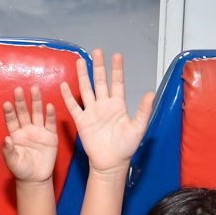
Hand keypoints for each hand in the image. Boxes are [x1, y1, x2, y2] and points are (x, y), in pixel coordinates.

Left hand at [2, 85, 58, 183]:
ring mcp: (39, 131)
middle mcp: (27, 129)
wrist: (36, 178)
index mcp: (15, 134)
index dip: (9, 112)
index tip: (6, 103)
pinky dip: (50, 115)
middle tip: (18, 89)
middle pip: (24, 112)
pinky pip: (50, 123)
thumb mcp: (12, 162)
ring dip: (36, 101)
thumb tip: (6, 139)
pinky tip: (49, 106)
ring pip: (37, 113)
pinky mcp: (51, 136)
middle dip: (21, 101)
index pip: (11, 120)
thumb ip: (8, 151)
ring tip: (34, 89)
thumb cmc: (22, 170)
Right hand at [59, 49, 154, 176]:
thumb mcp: (138, 129)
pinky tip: (64, 85)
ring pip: (86, 90)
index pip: (117, 83)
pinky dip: (68, 96)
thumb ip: (144, 111)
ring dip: (83, 76)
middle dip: (99, 67)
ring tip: (80, 61)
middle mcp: (104, 106)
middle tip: (97, 51)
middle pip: (100, 82)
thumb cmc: (126, 148)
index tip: (117, 55)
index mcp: (118, 106)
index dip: (117, 70)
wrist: (111, 163)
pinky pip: (74, 107)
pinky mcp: (82, 122)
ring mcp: (92, 112)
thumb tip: (151, 94)